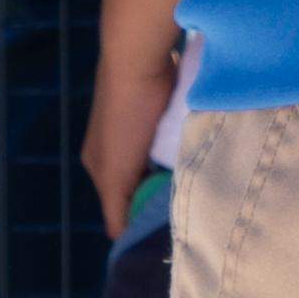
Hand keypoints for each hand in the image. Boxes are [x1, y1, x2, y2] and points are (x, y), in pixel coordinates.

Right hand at [82, 27, 181, 219]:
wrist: (140, 56)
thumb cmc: (126, 116)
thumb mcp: (116, 172)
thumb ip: (118, 208)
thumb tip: (124, 241)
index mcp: (99, 166)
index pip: (119, 207)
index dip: (141, 220)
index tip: (170, 232)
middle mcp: (115, 148)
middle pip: (141, 184)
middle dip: (160, 196)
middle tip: (191, 210)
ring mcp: (138, 126)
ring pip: (158, 162)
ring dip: (173, 172)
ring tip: (199, 184)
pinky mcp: (158, 108)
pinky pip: (170, 139)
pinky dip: (180, 148)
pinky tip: (198, 154)